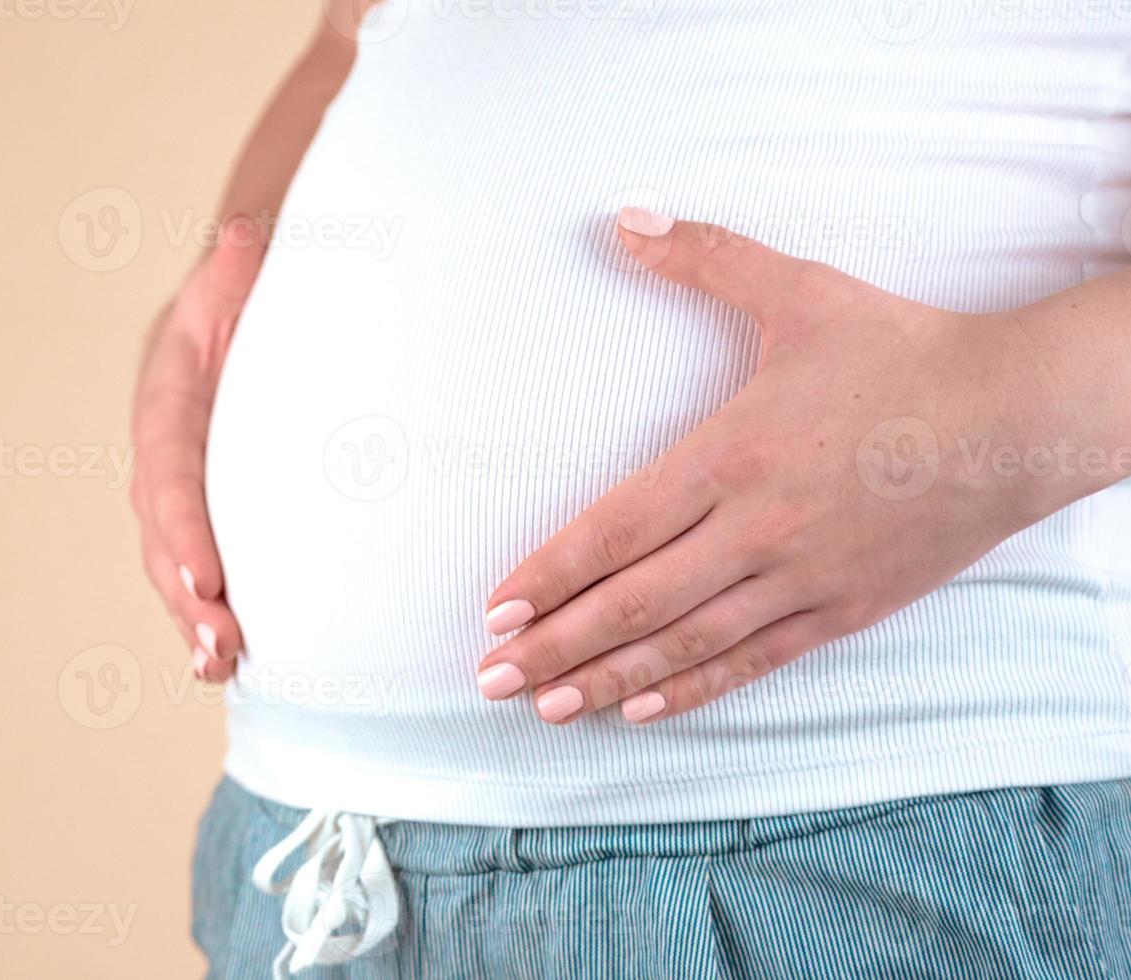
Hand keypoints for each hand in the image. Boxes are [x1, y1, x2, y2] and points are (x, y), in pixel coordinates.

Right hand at [131, 217, 264, 681]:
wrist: (232, 309)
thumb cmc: (246, 292)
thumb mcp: (241, 270)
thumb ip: (240, 263)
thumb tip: (243, 240)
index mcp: (169, 397)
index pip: (170, 467)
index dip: (181, 523)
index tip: (205, 574)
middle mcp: (162, 453)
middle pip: (162, 533)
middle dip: (187, 595)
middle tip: (221, 645)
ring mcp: (175, 490)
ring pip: (171, 564)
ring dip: (192, 620)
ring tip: (222, 669)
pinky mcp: (200, 514)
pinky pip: (195, 571)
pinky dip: (206, 619)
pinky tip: (232, 669)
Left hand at [475, 207, 1108, 724]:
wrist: (1020, 415)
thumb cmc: (903, 351)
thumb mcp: (799, 292)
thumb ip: (703, 259)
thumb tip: (622, 219)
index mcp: (731, 457)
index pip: (615, 529)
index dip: (550, 574)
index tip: (497, 608)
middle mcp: (757, 528)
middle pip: (634, 602)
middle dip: (555, 644)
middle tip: (491, 678)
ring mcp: (802, 577)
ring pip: (686, 643)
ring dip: (609, 679)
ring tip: (548, 707)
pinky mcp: (845, 609)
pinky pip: (755, 660)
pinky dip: (696, 689)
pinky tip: (643, 710)